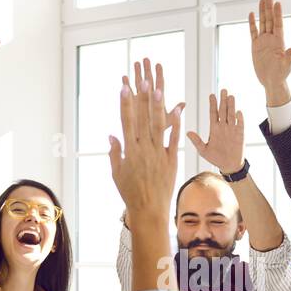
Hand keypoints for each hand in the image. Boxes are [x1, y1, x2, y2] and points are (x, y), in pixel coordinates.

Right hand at [108, 60, 181, 222]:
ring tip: (158, 89)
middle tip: (143, 81)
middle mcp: (143, 149)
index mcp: (129, 151)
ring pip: (158, 126)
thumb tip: (111, 135)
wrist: (149, 210)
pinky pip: (174, 140)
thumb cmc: (130, 193)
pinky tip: (178, 110)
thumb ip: (115, 153)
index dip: (125, 104)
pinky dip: (176, 125)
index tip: (124, 88)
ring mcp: (158, 154)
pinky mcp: (171, 160)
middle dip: (142, 99)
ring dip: (158, 107)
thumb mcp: (117, 173)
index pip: (126, 122)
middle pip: (142, 119)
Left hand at [186, 90, 245, 175]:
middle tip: (223, 90)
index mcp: (214, 129)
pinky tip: (238, 111)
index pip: (213, 113)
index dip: (212, 104)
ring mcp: (232, 130)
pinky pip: (240, 125)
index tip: (211, 95)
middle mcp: (223, 127)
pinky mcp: (240, 135)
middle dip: (223, 101)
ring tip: (230, 96)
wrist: (229, 165)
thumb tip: (187, 132)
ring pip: (231, 115)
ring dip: (231, 106)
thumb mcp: (203, 150)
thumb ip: (196, 141)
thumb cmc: (216, 158)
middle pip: (223, 111)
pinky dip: (240, 119)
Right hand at [250, 0, 290, 106]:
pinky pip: (253, 32)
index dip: (278, 14)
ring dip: (262, 12)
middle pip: (270, 20)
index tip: (277, 3)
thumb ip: (289, 56)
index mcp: (279, 42)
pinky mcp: (256, 46)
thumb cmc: (280, 74)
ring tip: (262, 0)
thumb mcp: (286, 65)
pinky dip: (252, 23)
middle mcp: (271, 39)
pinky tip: (252, 14)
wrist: (271, 81)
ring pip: (262, 23)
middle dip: (269, 8)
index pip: (278, 24)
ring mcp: (263, 41)